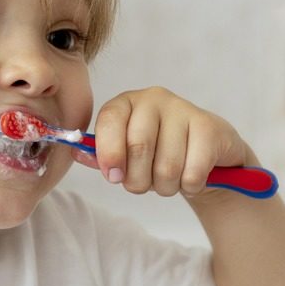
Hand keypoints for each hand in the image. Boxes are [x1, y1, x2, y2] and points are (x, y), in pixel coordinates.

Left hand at [73, 87, 248, 197]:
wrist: (208, 155)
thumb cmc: (158, 153)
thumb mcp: (126, 153)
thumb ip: (102, 155)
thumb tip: (75, 153)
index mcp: (126, 103)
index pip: (109, 121)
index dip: (109, 153)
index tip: (113, 177)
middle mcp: (153, 99)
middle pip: (138, 147)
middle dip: (138, 180)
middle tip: (145, 184)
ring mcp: (184, 109)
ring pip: (166, 166)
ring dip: (166, 186)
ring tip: (170, 180)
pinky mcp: (209, 127)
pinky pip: (192, 173)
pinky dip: (189, 186)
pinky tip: (191, 177)